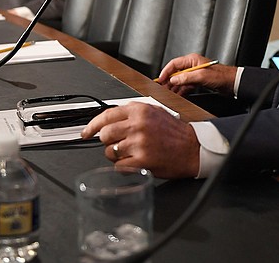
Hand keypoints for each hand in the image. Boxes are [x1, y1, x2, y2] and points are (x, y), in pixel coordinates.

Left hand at [81, 102, 198, 178]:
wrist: (192, 148)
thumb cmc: (174, 132)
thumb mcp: (155, 112)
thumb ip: (132, 113)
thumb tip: (109, 120)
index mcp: (140, 110)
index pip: (106, 115)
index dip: (92, 125)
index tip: (86, 132)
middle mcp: (138, 124)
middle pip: (105, 134)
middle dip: (108, 142)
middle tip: (118, 144)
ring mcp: (139, 143)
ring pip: (110, 151)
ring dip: (117, 155)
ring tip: (131, 153)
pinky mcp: (142, 160)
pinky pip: (119, 166)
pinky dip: (124, 167)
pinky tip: (135, 163)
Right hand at [156, 53, 237, 96]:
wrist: (232, 83)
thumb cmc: (221, 76)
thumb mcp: (201, 76)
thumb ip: (186, 78)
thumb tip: (174, 80)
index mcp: (192, 60)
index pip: (174, 64)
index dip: (166, 72)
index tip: (160, 79)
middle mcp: (193, 66)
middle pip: (176, 72)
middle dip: (168, 80)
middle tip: (162, 88)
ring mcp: (195, 74)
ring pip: (180, 80)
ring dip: (174, 87)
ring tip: (168, 93)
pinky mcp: (198, 81)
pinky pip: (186, 85)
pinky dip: (181, 90)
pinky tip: (178, 95)